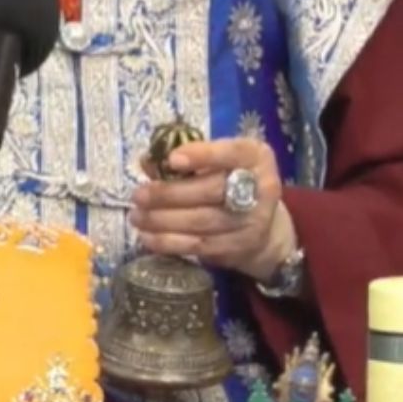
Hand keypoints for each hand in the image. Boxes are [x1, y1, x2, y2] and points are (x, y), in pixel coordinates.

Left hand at [129, 136, 296, 284]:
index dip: (202, 155)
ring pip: (201, 221)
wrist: (265, 228)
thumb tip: (147, 161)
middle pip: (211, 191)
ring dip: (162, 221)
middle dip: (169, 194)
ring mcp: (250, 222)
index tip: (171, 159)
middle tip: (138, 195)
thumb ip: (187, 157)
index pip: (231, 153)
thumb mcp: (218, 161)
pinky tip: (147, 237)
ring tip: (137, 217)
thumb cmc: (232, 182)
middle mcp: (260, 188)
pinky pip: (198, 245)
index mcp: (255, 157)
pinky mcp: (236, 248)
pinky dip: (169, 242)